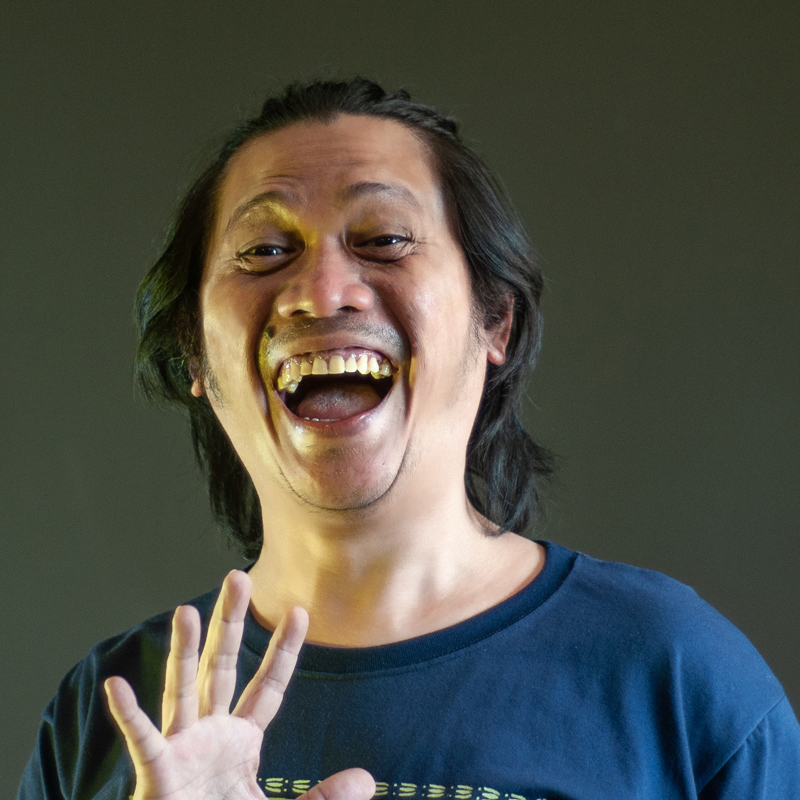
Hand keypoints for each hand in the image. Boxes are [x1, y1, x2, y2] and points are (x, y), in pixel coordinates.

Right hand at [105, 570, 374, 799]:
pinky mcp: (158, 774)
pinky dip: (129, 715)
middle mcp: (211, 734)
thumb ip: (323, 798)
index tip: (300, 611)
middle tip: (237, 577)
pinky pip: (143, 740)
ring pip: (183, 690)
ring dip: (182, 651)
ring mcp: (182, 750)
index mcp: (242, 740)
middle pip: (222, 668)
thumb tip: (367, 780)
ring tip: (184, 611)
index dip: (283, 649)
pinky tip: (117, 684)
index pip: (267, 686)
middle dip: (229, 623)